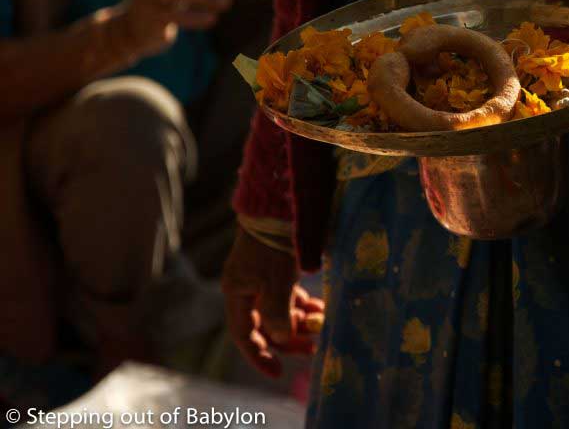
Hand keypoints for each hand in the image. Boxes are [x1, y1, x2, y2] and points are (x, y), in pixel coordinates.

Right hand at [221, 228, 323, 377]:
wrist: (280, 206)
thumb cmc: (274, 246)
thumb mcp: (275, 283)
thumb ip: (277, 314)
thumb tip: (281, 338)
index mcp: (237, 292)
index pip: (244, 335)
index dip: (259, 356)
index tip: (277, 372)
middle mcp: (246, 287)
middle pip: (265, 324)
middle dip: (289, 337)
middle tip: (313, 346)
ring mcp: (261, 277)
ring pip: (279, 309)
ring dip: (299, 320)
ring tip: (321, 324)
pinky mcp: (276, 268)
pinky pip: (288, 295)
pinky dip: (302, 304)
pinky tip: (319, 308)